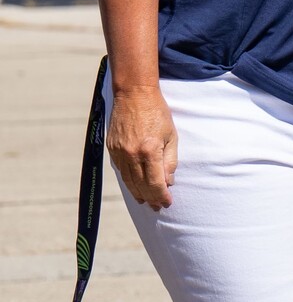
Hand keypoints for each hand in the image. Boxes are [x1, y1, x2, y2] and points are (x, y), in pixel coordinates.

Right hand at [108, 82, 177, 209]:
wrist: (134, 95)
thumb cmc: (157, 113)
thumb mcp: (171, 135)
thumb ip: (170, 160)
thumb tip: (168, 181)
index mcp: (149, 150)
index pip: (155, 182)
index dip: (162, 195)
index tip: (167, 203)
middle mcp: (131, 154)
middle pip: (140, 185)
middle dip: (151, 198)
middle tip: (158, 207)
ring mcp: (119, 152)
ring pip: (128, 181)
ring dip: (138, 194)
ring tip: (147, 202)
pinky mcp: (111, 149)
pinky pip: (120, 171)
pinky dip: (128, 182)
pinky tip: (134, 187)